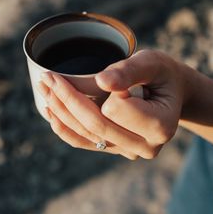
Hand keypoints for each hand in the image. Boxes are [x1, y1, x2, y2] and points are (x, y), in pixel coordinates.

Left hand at [37, 50, 185, 159]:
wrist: (169, 93)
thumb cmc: (162, 75)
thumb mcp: (152, 63)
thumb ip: (130, 70)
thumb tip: (101, 81)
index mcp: (160, 125)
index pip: (116, 109)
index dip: (102, 90)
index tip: (98, 73)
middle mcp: (145, 145)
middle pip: (96, 125)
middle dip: (66, 99)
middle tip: (46, 77)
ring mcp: (128, 150)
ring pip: (86, 134)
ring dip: (60, 112)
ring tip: (43, 89)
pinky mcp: (115, 148)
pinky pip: (85, 142)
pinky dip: (64, 128)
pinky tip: (50, 112)